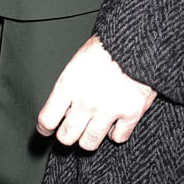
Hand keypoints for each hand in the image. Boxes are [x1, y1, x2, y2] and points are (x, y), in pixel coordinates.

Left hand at [38, 35, 155, 150]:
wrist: (137, 40)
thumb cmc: (107, 45)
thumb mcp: (78, 60)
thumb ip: (70, 85)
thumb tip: (65, 107)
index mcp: (69, 85)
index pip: (47, 120)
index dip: (45, 128)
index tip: (48, 130)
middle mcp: (85, 101)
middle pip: (66, 137)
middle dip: (68, 134)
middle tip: (73, 130)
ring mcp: (108, 110)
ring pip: (89, 143)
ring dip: (90, 137)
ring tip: (94, 128)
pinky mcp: (131, 113)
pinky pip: (118, 137)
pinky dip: (117, 133)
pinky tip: (116, 123)